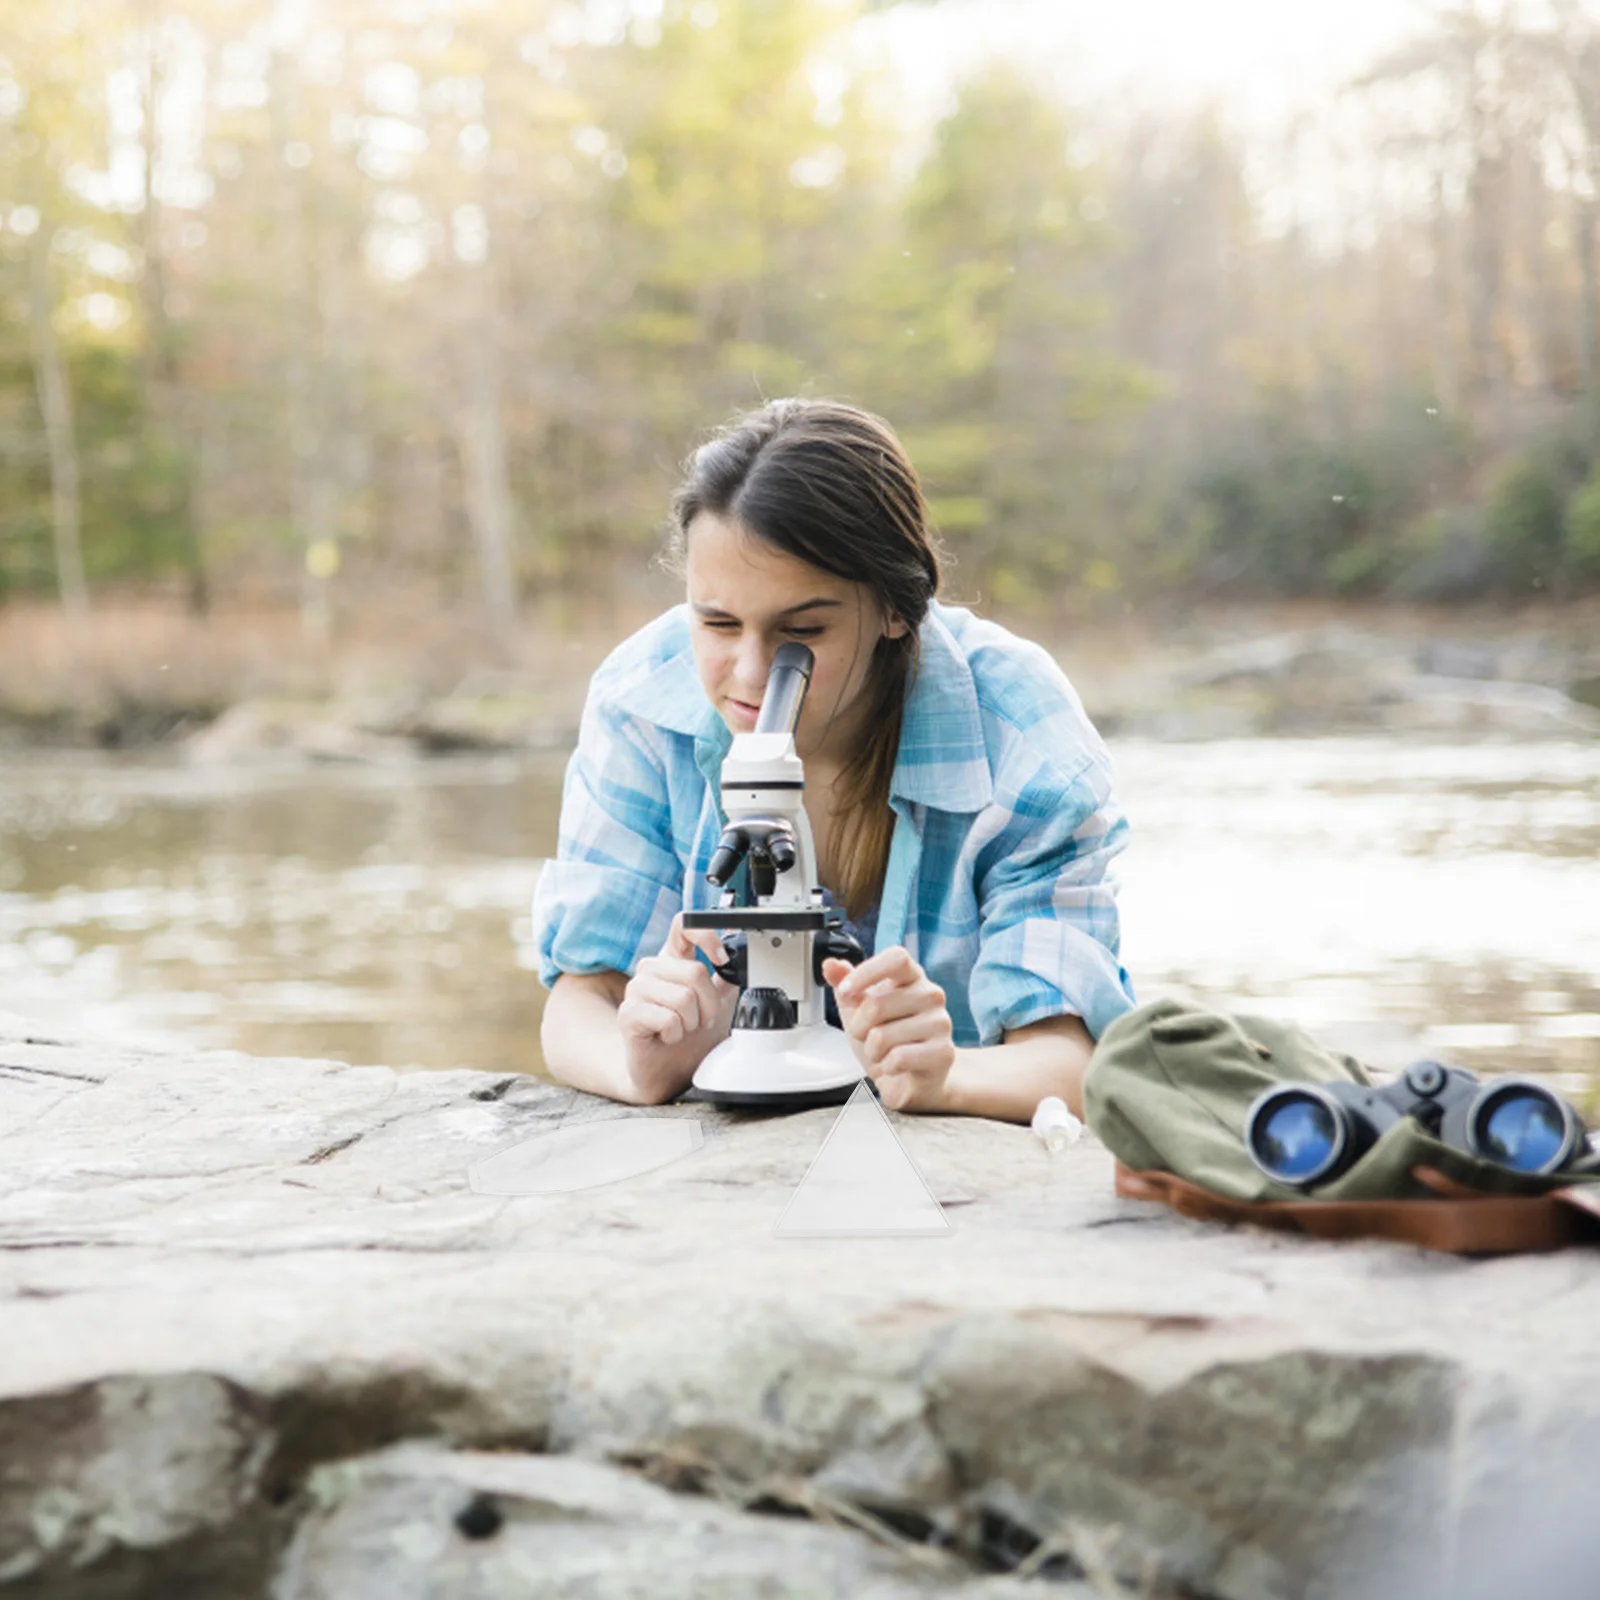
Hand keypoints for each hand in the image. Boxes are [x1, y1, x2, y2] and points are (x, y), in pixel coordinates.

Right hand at [617, 914, 737, 1103]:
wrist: (666, 1072)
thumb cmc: (687, 1038)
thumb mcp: (716, 1005)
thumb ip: (726, 980)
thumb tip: (743, 960)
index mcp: (672, 960)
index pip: (683, 926)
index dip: (707, 936)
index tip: (722, 959)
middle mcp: (652, 969)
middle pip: (693, 971)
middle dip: (708, 1004)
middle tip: (701, 1020)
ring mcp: (636, 989)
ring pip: (682, 997)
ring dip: (692, 1022)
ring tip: (683, 1029)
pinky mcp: (628, 1013)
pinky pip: (667, 1018)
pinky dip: (676, 1034)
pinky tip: (668, 1037)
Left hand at [821, 945, 955, 1111]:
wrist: (909, 1079)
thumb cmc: (887, 1040)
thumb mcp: (857, 1010)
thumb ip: (844, 984)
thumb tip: (830, 965)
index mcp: (911, 977)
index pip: (895, 958)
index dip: (866, 972)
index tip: (845, 992)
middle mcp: (930, 995)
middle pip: (876, 1005)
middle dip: (858, 1028)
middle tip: (868, 1037)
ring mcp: (940, 1023)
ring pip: (883, 1036)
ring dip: (873, 1051)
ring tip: (885, 1053)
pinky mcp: (944, 1052)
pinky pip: (898, 1058)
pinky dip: (886, 1066)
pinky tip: (896, 1066)